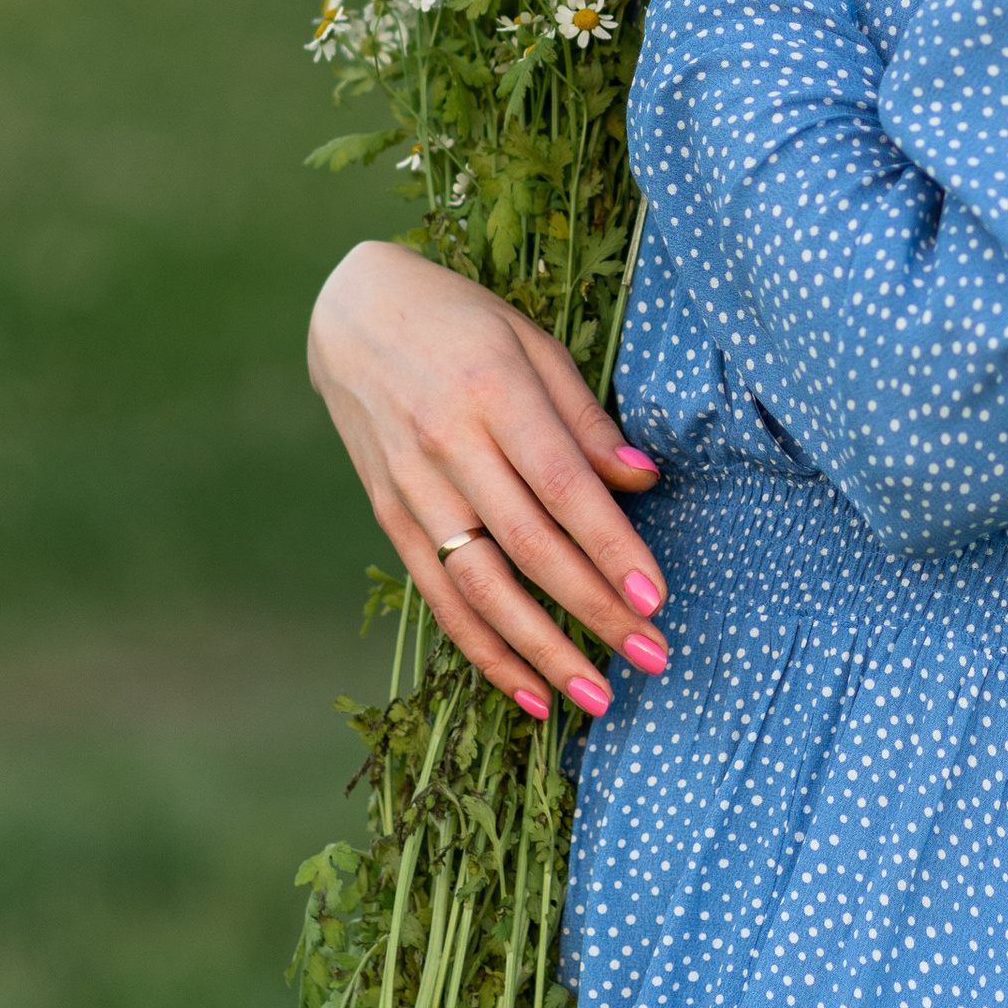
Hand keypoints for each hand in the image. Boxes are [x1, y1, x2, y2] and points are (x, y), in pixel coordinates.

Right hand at [309, 239, 668, 711]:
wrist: (352, 312)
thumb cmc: (461, 320)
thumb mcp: (532, 342)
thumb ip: (585, 417)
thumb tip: (644, 479)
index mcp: (493, 391)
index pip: (562, 484)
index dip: (610, 546)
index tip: (655, 597)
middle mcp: (448, 445)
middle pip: (529, 545)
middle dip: (594, 610)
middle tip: (653, 656)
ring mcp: (412, 487)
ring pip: (480, 587)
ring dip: (539, 651)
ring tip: (595, 695)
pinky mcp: (390, 516)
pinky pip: (439, 596)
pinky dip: (483, 649)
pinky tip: (527, 690)